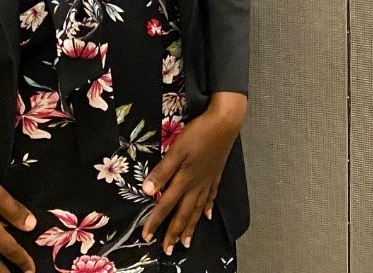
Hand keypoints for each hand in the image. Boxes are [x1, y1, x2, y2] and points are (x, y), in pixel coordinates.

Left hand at [141, 93, 246, 254]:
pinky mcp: (215, 174)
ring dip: (191, 226)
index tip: (147, 236)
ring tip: (187, 242)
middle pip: (184, 213)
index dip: (156, 221)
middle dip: (175, 232)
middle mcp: (196, 184)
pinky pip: (210, 197)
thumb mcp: (176, 150)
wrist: (225, 122)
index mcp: (184, 179)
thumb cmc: (199, 133)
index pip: (166, 204)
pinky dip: (208, 208)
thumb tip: (147, 192)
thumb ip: (162, 171)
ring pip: (197, 209)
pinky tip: (207, 216)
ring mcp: (207, 180)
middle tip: (168, 250)